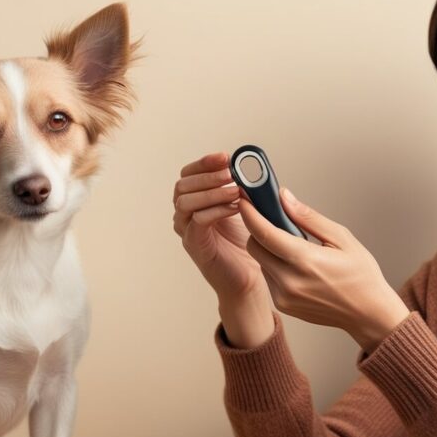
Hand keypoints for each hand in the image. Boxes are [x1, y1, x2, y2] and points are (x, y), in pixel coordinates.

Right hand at [173, 152, 265, 299]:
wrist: (248, 279)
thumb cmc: (246, 246)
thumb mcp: (246, 209)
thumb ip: (243, 188)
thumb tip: (253, 166)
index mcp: (195, 202)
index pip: (189, 174)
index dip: (205, 163)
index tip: (225, 157)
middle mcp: (186, 214)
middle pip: (183, 185)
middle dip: (208, 175)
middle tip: (231, 173)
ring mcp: (187, 230)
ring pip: (185, 201)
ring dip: (211, 192)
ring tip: (235, 191)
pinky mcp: (195, 245)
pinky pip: (197, 221)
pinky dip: (216, 210)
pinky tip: (234, 207)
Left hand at [238, 186, 409, 352]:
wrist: (369, 313)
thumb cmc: (361, 275)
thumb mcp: (341, 238)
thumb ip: (308, 217)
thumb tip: (284, 198)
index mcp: (305, 261)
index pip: (264, 233)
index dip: (250, 213)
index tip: (245, 199)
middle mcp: (289, 281)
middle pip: (254, 246)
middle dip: (258, 229)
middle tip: (272, 218)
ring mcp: (284, 296)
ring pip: (260, 262)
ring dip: (268, 248)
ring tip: (292, 244)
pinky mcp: (283, 305)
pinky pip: (269, 277)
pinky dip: (275, 265)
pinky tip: (296, 264)